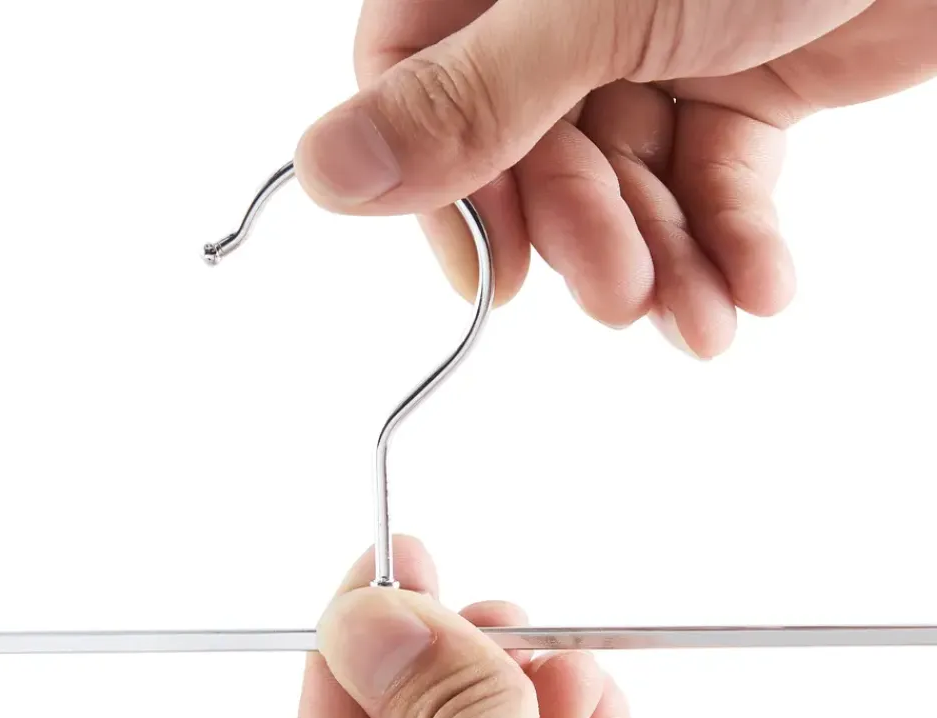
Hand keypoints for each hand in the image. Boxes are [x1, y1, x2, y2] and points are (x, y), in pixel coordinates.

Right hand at [295, 0, 936, 358]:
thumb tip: (330, 172)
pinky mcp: (739, 82)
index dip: (447, 190)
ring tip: (698, 317)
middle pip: (532, 153)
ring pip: (626, 185)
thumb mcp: (594, 6)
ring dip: (665, 264)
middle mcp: (566, 11)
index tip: (488, 275)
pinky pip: (712, 180)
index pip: (419, 84)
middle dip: (586, 238)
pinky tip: (757, 288)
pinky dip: (734, 244)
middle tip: (620, 293)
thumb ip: (467, 97)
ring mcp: (655, 46)